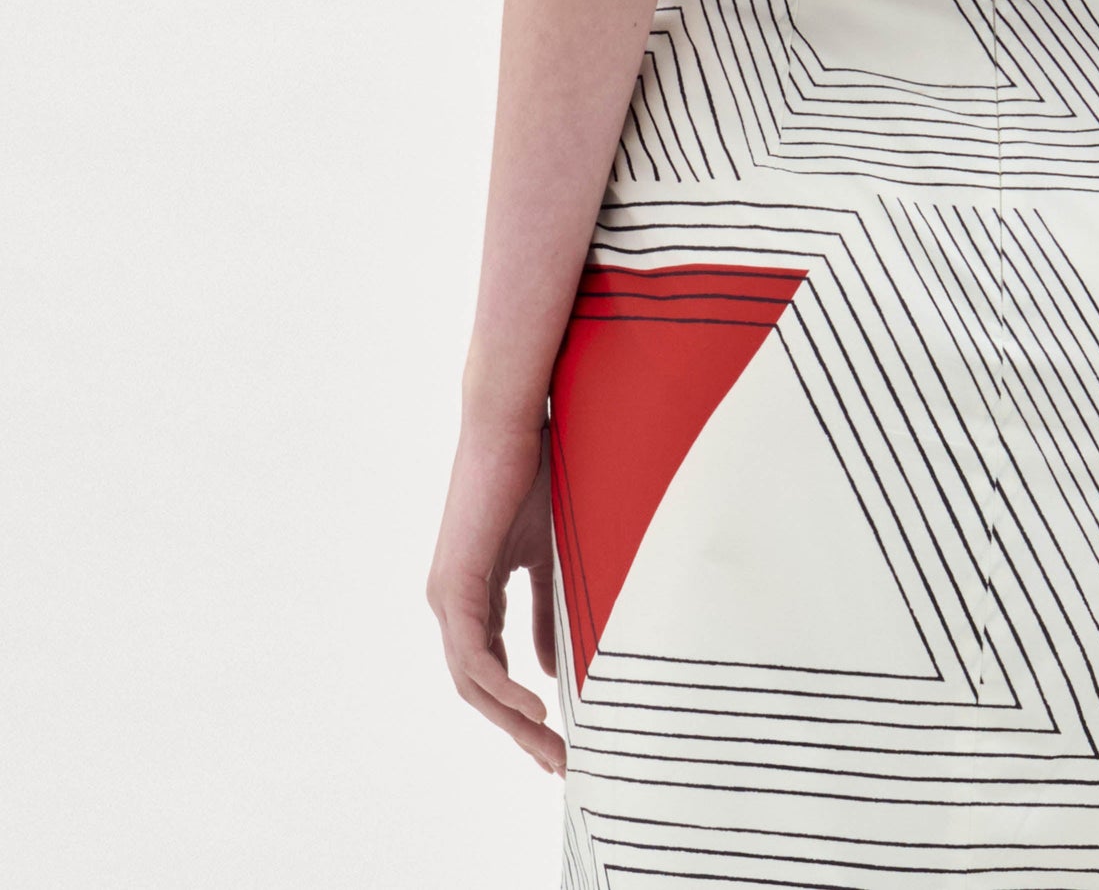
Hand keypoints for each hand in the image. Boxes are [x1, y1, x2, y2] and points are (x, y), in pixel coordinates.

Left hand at [428, 416, 564, 774]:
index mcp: (473, 596)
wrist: (512, 426)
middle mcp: (451, 604)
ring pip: (472, 682)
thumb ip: (544, 611)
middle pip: (478, 689)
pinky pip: (473, 656)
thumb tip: (549, 667)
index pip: (491, 670)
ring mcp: (447, 597)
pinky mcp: (453, 586)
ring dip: (511, 721)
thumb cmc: (534, 476)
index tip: (558, 739)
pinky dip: (502, 686)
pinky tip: (534, 707)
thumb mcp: (546, 556)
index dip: (520, 710)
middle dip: (518, 731)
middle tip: (557, 763)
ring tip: (550, 748)